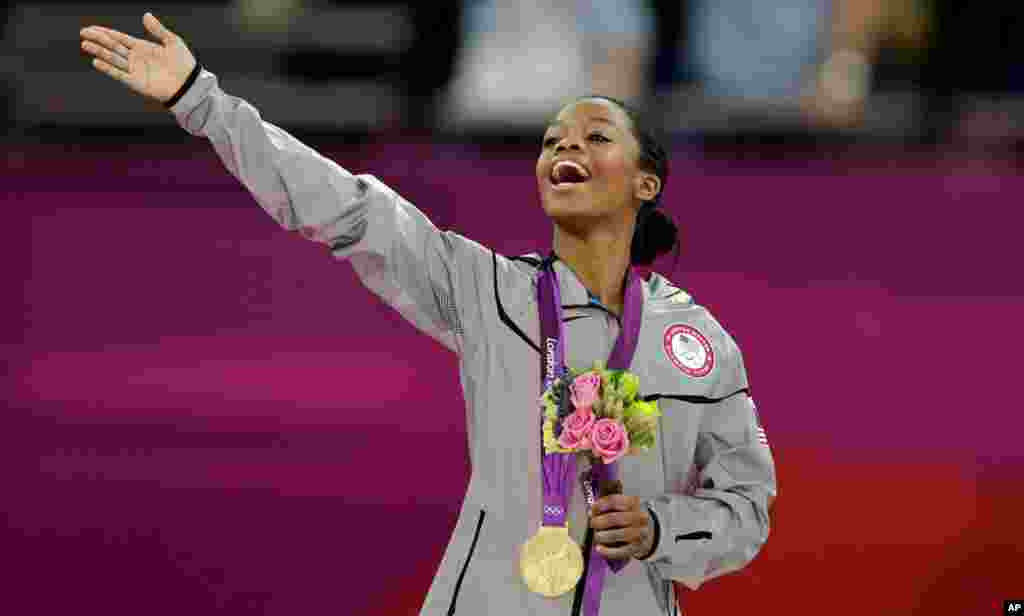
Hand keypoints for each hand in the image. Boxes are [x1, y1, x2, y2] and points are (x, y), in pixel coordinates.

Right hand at [80, 13, 196, 104]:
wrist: (189, 84)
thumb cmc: (184, 63)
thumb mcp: (172, 42)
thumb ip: (158, 29)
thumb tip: (145, 15)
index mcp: (142, 47)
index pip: (119, 38)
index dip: (105, 33)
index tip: (90, 28)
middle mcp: (135, 58)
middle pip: (112, 46)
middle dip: (98, 40)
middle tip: (83, 33)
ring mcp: (135, 70)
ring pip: (113, 59)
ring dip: (99, 52)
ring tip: (85, 44)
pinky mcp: (137, 82)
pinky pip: (119, 74)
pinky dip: (108, 68)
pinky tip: (97, 61)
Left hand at [589, 494, 654, 560]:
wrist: (647, 534)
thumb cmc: (629, 518)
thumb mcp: (623, 506)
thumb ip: (607, 506)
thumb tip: (591, 509)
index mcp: (634, 503)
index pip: (614, 501)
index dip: (600, 505)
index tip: (591, 509)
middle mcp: (639, 518)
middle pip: (615, 518)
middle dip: (600, 522)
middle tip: (592, 523)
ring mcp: (639, 533)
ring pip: (616, 535)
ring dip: (602, 536)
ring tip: (596, 536)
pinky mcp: (636, 548)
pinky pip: (619, 551)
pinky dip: (607, 551)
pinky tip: (598, 548)